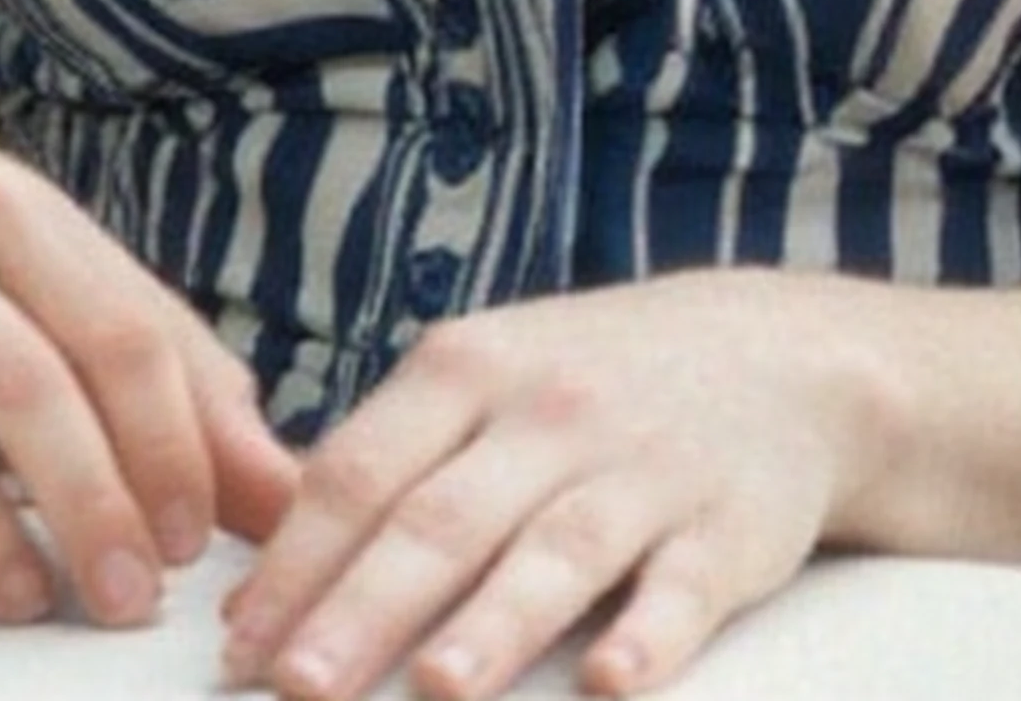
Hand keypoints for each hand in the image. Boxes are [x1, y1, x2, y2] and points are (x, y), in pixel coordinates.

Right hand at [0, 146, 296, 626]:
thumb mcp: (66, 318)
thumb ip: (180, 395)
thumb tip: (286, 495)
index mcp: (5, 206)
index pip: (119, 329)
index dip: (171, 445)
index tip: (197, 544)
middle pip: (27, 384)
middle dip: (95, 505)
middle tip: (130, 600)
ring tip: (31, 604)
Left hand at [219, 271, 845, 699]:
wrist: (779, 352)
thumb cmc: (593, 383)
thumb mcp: (488, 379)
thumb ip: (388, 464)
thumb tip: (265, 585)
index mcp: (471, 366)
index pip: (363, 469)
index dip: (299, 562)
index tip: (241, 650)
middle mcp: (550, 410)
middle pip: (442, 518)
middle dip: (365, 607)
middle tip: (300, 690)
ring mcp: (643, 465)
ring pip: (556, 548)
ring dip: (493, 623)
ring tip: (437, 688)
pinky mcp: (729, 525)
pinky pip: (684, 586)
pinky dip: (648, 635)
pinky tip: (609, 682)